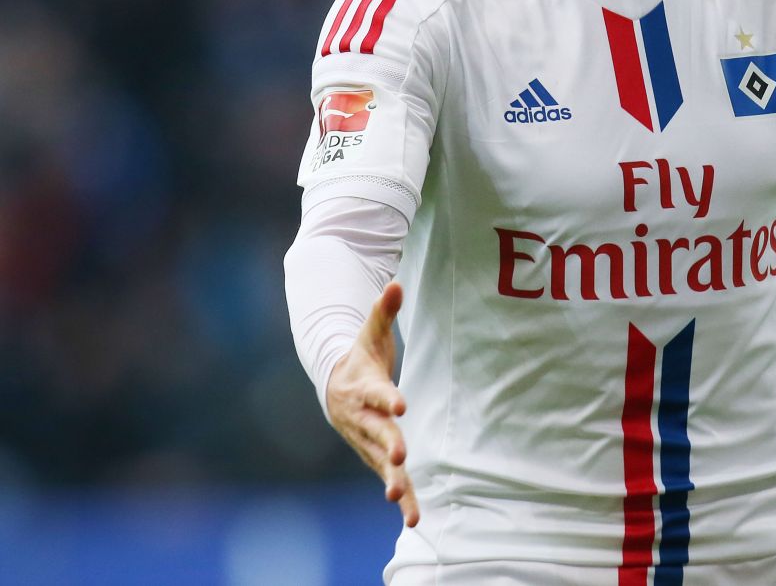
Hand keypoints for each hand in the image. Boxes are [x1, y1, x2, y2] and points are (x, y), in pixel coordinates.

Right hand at [326, 281, 417, 526]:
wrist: (334, 386)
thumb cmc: (361, 358)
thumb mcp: (371, 333)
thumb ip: (384, 311)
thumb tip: (395, 282)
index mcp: (364, 389)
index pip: (377, 392)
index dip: (387, 397)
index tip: (400, 403)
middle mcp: (363, 419)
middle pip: (376, 433)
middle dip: (387, 446)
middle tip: (398, 459)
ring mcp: (368, 440)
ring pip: (380, 463)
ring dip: (392, 482)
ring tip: (401, 503)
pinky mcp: (376, 456)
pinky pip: (390, 478)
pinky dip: (402, 496)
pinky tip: (413, 518)